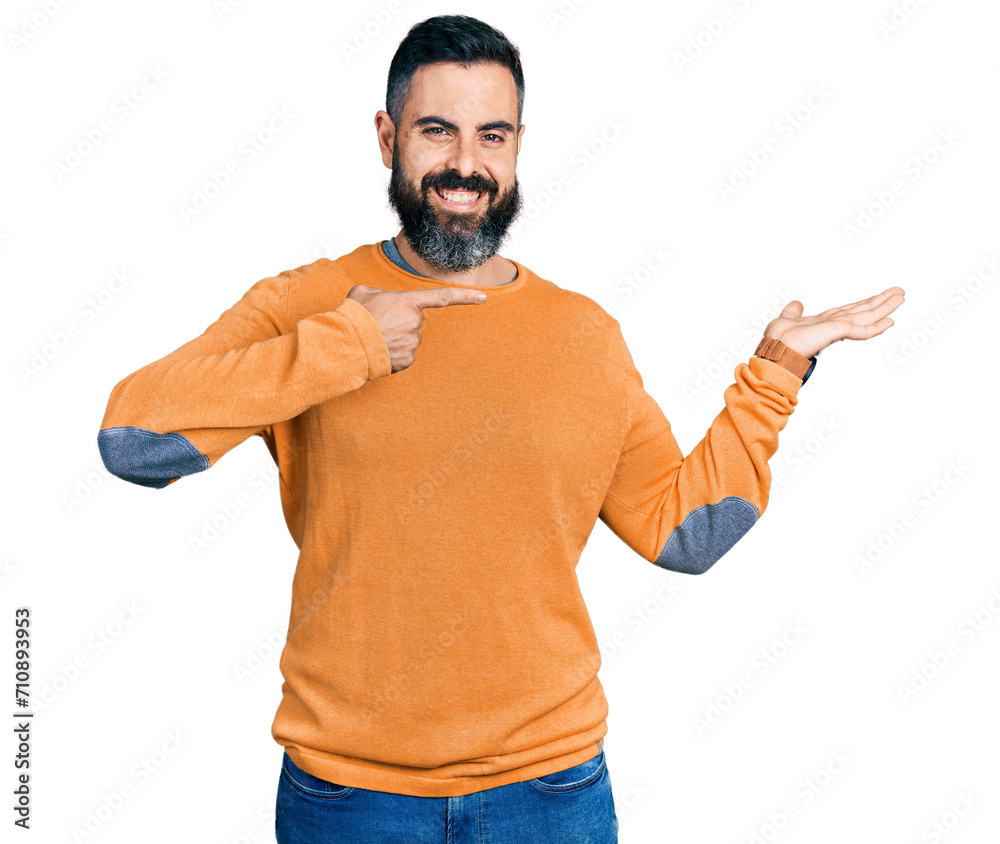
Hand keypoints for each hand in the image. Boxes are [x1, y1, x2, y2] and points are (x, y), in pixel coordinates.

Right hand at [346, 283, 486, 372]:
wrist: (345, 344)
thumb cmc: (353, 317)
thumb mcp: (364, 293)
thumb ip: (380, 293)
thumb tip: (382, 302)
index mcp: (407, 301)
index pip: (442, 297)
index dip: (465, 297)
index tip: (484, 297)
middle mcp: (415, 321)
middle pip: (415, 320)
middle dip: (400, 321)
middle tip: (380, 323)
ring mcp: (413, 342)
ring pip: (410, 338)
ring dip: (396, 338)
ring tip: (377, 337)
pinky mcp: (408, 359)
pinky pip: (406, 354)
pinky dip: (395, 353)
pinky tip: (381, 350)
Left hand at [763, 287, 905, 358]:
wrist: (775, 351)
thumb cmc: (779, 340)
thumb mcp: (786, 318)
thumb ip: (794, 311)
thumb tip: (796, 304)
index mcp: (825, 321)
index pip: (850, 310)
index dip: (865, 303)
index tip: (879, 296)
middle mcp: (834, 324)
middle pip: (863, 311)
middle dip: (882, 302)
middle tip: (900, 293)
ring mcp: (837, 329)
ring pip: (866, 317)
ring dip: (885, 307)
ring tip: (901, 298)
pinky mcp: (837, 332)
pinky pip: (861, 330)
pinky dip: (876, 327)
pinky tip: (890, 321)